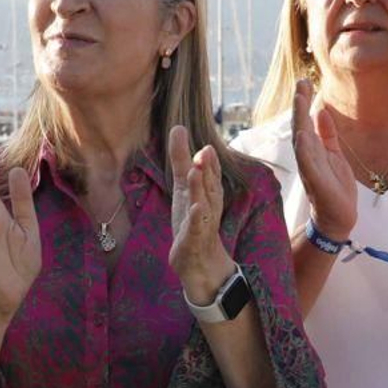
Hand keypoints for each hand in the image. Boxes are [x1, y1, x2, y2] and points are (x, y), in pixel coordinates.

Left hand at [168, 125, 236, 304]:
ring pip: (204, 203)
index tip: (204, 143)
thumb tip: (178, 127)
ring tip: (197, 171)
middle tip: (205, 150)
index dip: (208, 160)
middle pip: (209, 186)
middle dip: (208, 169)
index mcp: (206, 192)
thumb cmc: (192, 218)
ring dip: (201, 188)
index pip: (209, 174)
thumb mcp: (184, 186)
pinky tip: (195, 208)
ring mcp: (202, 223)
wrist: (198, 261)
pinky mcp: (194, 239)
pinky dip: (197, 218)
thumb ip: (181, 159)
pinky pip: (197, 228)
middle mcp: (208, 205)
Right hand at [292, 78, 355, 237]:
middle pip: (300, 125)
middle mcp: (307, 156)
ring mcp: (310, 168)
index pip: (305, 120)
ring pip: (302, 140)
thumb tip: (321, 111)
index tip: (304, 81)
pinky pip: (308, 164)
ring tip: (300, 100)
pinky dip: (304, 150)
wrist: (338, 216)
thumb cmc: (335, 187)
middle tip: (300, 82)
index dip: (304, 101)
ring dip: (300, 120)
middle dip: (300, 104)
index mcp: (312, 148)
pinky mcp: (316, 181)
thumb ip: (327, 134)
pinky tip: (302, 136)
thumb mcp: (334, 155)